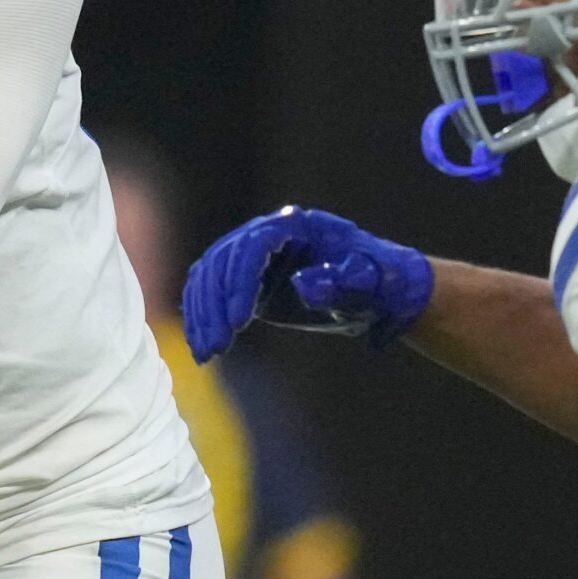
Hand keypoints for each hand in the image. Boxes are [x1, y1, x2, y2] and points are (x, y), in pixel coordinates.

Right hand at [181, 207, 432, 361]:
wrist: (376, 290)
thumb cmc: (376, 284)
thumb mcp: (368, 285)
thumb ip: (341, 282)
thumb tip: (302, 284)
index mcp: (297, 224)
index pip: (255, 244)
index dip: (241, 281)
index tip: (239, 323)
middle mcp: (267, 231)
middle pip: (224, 259)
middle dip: (216, 304)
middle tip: (218, 346)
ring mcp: (252, 252)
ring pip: (210, 274)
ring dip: (203, 314)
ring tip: (208, 353)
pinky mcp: (244, 276)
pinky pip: (209, 289)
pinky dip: (201, 316)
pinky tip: (202, 346)